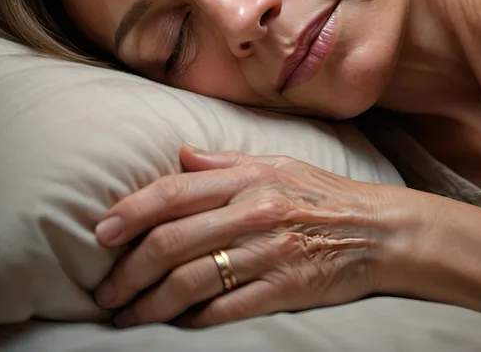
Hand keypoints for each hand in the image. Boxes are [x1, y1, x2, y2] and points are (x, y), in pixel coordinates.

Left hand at [94, 144, 391, 327]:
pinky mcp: (284, 289)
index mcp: (247, 178)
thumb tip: (179, 154)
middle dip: (129, 269)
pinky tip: (172, 325)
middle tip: (106, 288)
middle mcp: (253, 212)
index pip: (174, 192)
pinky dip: (191, 321)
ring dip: (150, 303)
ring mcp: (268, 252)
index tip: (102, 233)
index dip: (131, 211)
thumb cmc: (322, 193)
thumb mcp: (277, 163)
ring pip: (191, 282)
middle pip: (172, 242)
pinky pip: (225, 310)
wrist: (378, 230)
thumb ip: (224, 161)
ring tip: (126, 315)